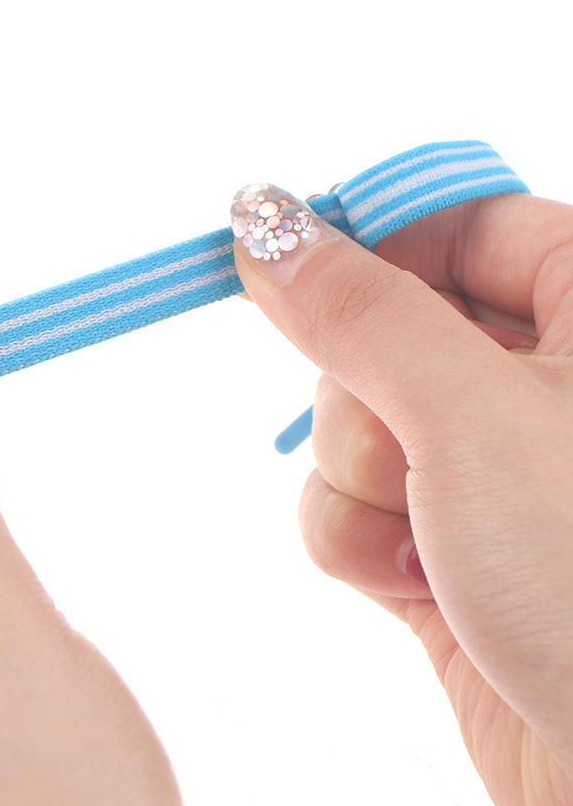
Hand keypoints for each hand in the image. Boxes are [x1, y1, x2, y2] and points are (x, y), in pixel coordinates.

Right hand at [231, 185, 572, 805]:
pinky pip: (348, 501)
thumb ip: (357, 308)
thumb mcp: (471, 414)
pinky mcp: (445, 543)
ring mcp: (491, 470)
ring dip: (360, 483)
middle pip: (387, 330)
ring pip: (354, 423)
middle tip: (411, 453)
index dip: (372, 247)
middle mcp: (546, 385)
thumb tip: (262, 217)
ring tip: (429, 543)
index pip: (460, 226)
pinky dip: (360, 542)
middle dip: (366, 398)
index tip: (287, 272)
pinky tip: (418, 588)